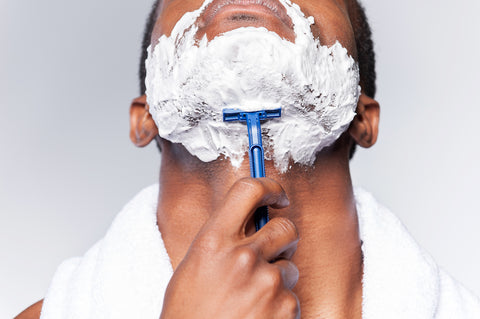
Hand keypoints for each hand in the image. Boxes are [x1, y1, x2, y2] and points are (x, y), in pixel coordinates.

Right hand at [160, 177, 299, 318]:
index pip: (249, 190)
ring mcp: (266, 283)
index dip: (269, 187)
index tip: (277, 196)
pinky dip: (280, 307)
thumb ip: (223, 239)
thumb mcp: (195, 268)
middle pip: (286, 227)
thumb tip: (251, 220)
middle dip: (283, 240)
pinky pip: (292, 297)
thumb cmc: (189, 316)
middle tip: (272, 253)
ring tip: (252, 301)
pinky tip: (258, 318)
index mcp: (213, 241)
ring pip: (290, 266)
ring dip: (278, 280)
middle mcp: (242, 256)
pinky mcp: (284, 308)